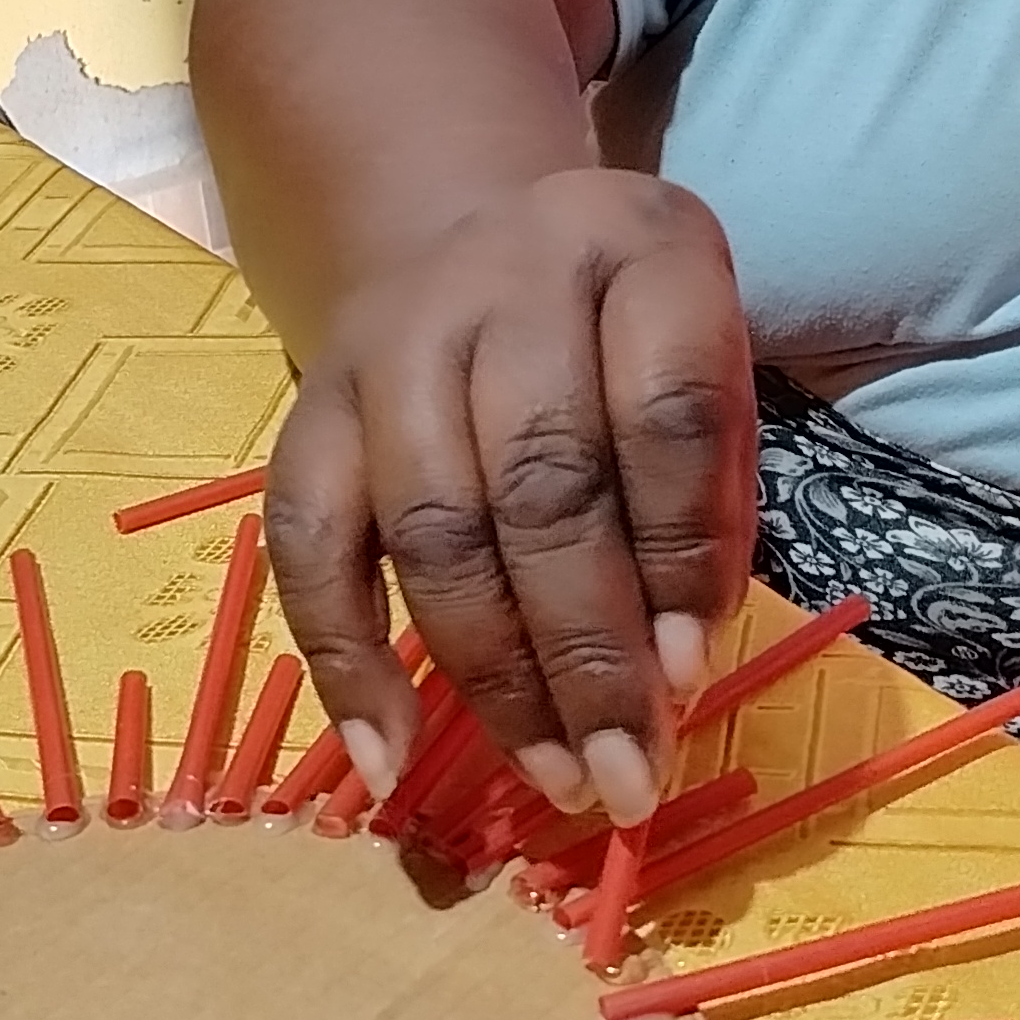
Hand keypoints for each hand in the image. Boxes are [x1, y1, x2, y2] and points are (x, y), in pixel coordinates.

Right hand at [265, 168, 757, 825]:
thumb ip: (706, 505)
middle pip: (540, 481)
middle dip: (586, 651)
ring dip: (492, 676)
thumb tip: (668, 676)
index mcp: (640, 248)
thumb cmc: (628, 343)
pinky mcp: (310, 401)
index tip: (689, 679)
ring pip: (431, 524)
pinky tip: (391, 759)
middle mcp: (508, 275)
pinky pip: (305, 541)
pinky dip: (343, 660)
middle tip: (624, 777)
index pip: (666, 409)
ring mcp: (392, 335)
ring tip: (552, 777)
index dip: (681, 553)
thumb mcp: (714, 377)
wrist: (482, 242)